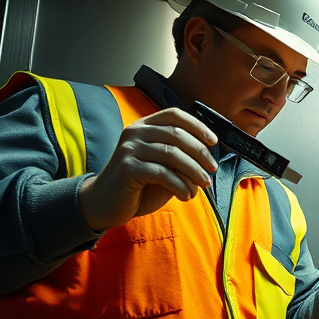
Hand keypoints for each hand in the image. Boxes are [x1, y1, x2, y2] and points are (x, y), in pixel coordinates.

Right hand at [78, 108, 217, 231]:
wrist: (105, 203)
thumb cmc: (138, 185)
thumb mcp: (163, 168)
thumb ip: (180, 160)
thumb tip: (207, 161)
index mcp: (144, 126)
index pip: (174, 115)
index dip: (197, 126)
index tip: (213, 142)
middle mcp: (135, 132)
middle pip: (177, 134)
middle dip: (200, 153)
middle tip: (212, 170)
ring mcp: (129, 149)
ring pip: (172, 154)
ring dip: (193, 171)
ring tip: (203, 185)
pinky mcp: (127, 168)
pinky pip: (162, 173)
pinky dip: (180, 185)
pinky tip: (186, 196)